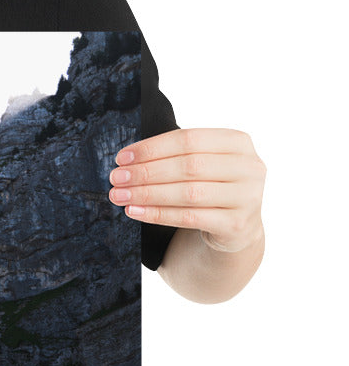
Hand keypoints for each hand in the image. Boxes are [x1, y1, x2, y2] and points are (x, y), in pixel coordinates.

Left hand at [108, 128, 265, 253]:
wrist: (236, 226)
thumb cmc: (210, 186)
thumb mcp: (202, 163)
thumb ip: (174, 155)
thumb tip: (126, 161)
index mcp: (238, 142)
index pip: (189, 139)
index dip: (152, 148)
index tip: (121, 158)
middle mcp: (249, 167)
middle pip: (188, 166)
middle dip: (146, 172)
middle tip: (116, 178)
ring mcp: (248, 197)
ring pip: (188, 193)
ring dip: (147, 194)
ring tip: (120, 195)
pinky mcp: (237, 224)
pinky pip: (190, 218)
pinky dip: (157, 214)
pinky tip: (134, 212)